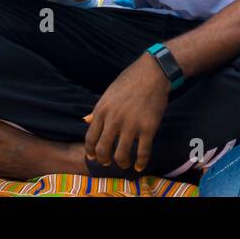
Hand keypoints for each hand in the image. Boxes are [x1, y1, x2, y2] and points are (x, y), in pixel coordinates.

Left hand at [84, 53, 170, 171]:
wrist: (153, 72)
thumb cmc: (130, 80)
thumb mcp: (109, 93)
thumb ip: (98, 109)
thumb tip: (86, 120)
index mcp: (102, 110)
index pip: (90, 138)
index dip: (90, 152)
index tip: (93, 157)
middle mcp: (114, 119)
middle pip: (103, 150)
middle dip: (104, 160)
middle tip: (108, 162)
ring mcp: (132, 124)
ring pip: (121, 154)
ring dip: (121, 163)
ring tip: (124, 164)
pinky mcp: (149, 127)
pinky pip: (143, 151)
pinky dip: (141, 162)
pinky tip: (140, 166)